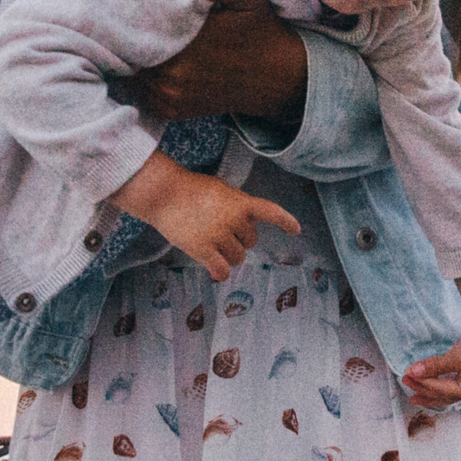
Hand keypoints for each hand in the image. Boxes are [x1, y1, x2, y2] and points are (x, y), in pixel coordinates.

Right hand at [110, 152, 301, 281]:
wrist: (163, 193)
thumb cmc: (189, 188)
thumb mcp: (220, 189)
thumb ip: (236, 204)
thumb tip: (244, 222)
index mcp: (240, 202)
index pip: (269, 211)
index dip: (285, 221)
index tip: (296, 230)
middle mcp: (233, 220)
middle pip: (250, 242)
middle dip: (240, 239)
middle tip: (221, 230)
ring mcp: (218, 236)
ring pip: (237, 258)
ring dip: (228, 255)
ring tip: (212, 244)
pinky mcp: (202, 250)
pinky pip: (221, 270)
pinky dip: (220, 273)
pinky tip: (216, 271)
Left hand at [132, 0, 306, 124]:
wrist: (277, 79)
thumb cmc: (261, 33)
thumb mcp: (250, 0)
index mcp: (189, 47)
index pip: (139, 32)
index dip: (130, 18)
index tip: (126, 2)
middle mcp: (175, 77)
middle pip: (131, 54)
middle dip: (128, 37)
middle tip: (123, 17)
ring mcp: (172, 98)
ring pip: (133, 75)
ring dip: (133, 58)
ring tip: (133, 37)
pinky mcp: (173, 111)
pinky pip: (142, 95)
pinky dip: (141, 79)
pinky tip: (148, 60)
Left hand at [400, 271, 460, 407]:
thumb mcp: (455, 358)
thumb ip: (433, 366)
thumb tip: (411, 372)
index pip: (441, 389)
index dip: (423, 382)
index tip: (407, 375)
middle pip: (445, 395)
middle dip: (426, 392)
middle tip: (408, 392)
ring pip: (449, 389)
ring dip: (433, 388)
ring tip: (418, 391)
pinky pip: (453, 379)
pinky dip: (442, 380)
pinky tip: (435, 379)